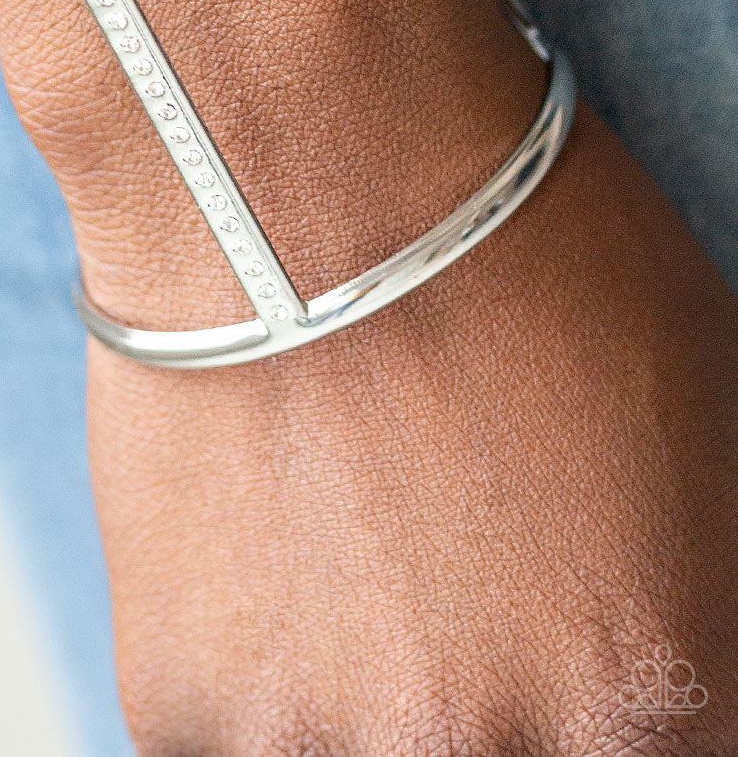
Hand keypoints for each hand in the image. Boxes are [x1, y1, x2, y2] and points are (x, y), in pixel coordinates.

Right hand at [87, 101, 737, 755]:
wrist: (297, 166)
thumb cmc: (507, 245)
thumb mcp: (700, 420)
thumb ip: (695, 595)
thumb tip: (661, 668)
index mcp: (649, 694)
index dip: (616, 691)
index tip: (568, 640)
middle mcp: (484, 751)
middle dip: (497, 698)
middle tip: (452, 586)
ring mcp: (316, 745)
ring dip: (366, 697)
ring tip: (355, 556)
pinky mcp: (177, 706)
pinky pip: (235, 729)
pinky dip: (258, 655)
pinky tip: (266, 533)